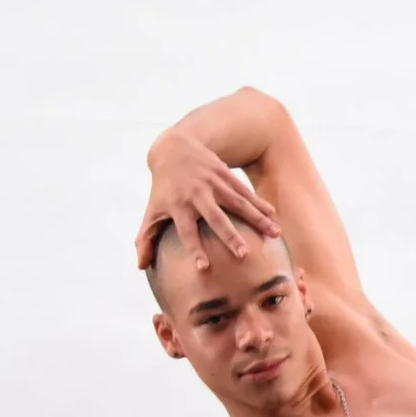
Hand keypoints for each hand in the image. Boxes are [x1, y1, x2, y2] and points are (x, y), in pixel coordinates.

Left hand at [139, 130, 282, 271]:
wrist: (174, 149)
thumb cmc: (163, 188)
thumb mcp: (152, 211)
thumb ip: (145, 239)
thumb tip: (141, 266)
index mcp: (179, 206)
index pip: (186, 232)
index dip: (194, 249)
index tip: (203, 268)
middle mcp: (197, 195)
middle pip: (216, 218)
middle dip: (230, 236)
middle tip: (243, 255)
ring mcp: (213, 183)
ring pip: (238, 203)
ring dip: (257, 219)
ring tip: (274, 234)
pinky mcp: (225, 175)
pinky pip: (245, 191)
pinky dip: (259, 203)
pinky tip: (272, 215)